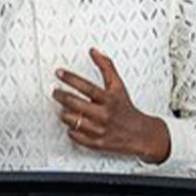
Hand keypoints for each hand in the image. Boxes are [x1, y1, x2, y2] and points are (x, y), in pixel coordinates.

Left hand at [54, 48, 170, 162]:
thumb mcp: (118, 86)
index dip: (70, 78)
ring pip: (72, 120)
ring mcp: (100, 130)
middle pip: (74, 103)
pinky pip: (75, 136)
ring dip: (64, 113)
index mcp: (109, 99)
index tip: (59, 73)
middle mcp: (104, 114)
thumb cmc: (126, 108)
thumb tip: (94, 52)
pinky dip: (71, 130)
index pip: (86, 86)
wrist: (139, 133)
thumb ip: (106, 67)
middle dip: (61, 96)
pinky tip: (72, 124)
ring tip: (64, 109)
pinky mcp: (96, 143)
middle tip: (56, 92)